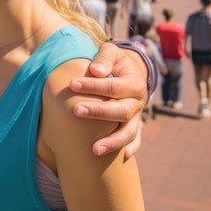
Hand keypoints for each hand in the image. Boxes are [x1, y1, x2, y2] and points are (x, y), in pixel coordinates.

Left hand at [69, 41, 147, 157]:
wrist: (132, 70)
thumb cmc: (115, 61)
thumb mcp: (112, 52)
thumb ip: (104, 58)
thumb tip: (95, 70)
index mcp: (133, 82)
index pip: (113, 86)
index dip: (93, 85)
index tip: (72, 84)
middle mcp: (138, 101)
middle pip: (121, 110)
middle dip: (98, 112)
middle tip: (76, 110)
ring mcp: (138, 115)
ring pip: (129, 131)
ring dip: (113, 141)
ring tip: (94, 149)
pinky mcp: (135, 124)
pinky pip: (136, 139)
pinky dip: (131, 148)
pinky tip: (122, 158)